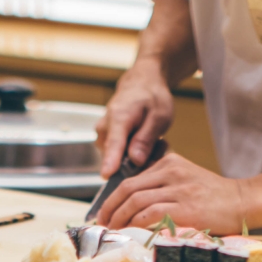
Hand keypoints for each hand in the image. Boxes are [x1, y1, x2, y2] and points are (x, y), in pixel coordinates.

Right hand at [96, 60, 174, 177]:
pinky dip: (132, 155)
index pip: (113, 144)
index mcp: (119, 118)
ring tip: (152, 142)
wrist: (141, 85)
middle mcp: (104, 128)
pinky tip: (143, 143)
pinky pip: (117, 157)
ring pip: (118, 160)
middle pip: (116, 157)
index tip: (106, 175)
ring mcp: (102, 135)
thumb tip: (135, 160)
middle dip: (137, 162)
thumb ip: (146, 139)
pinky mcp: (104, 142)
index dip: (110, 161)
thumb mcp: (159, 116)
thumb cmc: (152, 98)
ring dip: (136, 158)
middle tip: (158, 148)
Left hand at [98, 152, 252, 233]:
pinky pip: (151, 214)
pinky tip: (132, 233)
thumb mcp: (186, 179)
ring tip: (115, 232)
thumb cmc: (215, 197)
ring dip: (120, 219)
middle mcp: (172, 172)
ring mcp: (179, 190)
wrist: (244, 201)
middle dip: (110, 209)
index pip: (131, 179)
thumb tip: (134, 205)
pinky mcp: (186, 208)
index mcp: (170, 163)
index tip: (105, 213)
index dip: (113, 199)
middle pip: (128, 189)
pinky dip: (136, 225)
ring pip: (136, 202)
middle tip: (104, 225)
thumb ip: (163, 184)